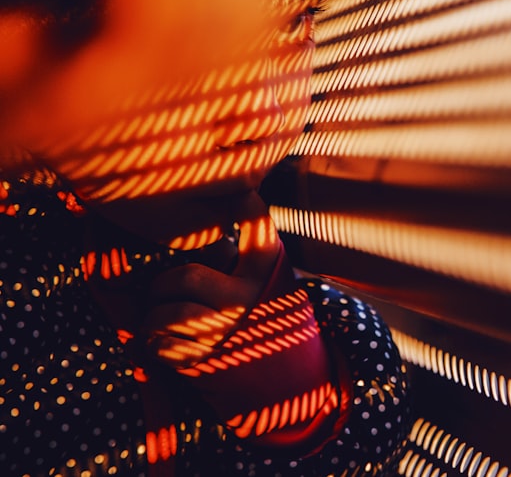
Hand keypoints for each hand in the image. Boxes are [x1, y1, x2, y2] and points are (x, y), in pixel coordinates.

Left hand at [145, 198, 344, 450]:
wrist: (290, 387)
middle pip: (183, 277)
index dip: (242, 200)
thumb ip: (244, 256)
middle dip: (164, 287)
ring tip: (169, 325)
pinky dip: (156, 345)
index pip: (256, 221)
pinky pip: (158, 342)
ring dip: (156, 320)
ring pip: (162, 312)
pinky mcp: (205, 361)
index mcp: (268, 270)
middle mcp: (249, 296)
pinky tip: (174, 347)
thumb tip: (208, 222)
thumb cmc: (269, 322)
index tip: (238, 187)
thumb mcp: (270, 283)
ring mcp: (226, 329)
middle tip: (167, 295)